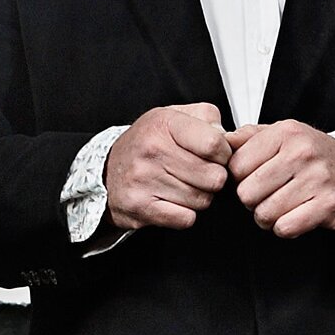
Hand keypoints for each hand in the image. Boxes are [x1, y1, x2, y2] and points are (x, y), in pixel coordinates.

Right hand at [105, 103, 232, 228]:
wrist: (105, 171)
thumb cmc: (147, 143)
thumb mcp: (173, 116)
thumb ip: (206, 118)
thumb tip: (229, 138)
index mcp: (164, 124)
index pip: (215, 144)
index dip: (224, 154)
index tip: (216, 155)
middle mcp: (152, 150)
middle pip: (214, 177)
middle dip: (213, 178)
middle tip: (199, 174)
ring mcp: (144, 180)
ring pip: (202, 200)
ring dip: (199, 197)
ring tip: (183, 186)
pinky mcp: (140, 207)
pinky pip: (186, 219)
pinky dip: (185, 214)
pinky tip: (174, 202)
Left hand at [228, 120, 334, 236]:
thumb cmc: (311, 156)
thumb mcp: (282, 135)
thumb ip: (249, 137)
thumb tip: (221, 142)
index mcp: (286, 133)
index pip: (236, 165)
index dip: (238, 178)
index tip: (252, 178)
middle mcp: (302, 153)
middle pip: (247, 193)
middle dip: (251, 200)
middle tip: (266, 196)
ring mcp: (318, 179)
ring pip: (265, 213)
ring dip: (267, 217)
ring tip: (279, 207)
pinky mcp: (328, 205)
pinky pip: (286, 227)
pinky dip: (284, 228)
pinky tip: (292, 217)